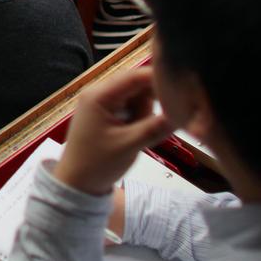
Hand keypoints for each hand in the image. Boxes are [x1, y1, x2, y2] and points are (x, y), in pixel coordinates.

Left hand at [54, 68, 173, 195]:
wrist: (77, 185)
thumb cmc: (97, 165)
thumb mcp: (129, 146)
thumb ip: (155, 128)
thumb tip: (182, 114)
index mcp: (99, 95)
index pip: (134, 76)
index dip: (159, 80)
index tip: (181, 91)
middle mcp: (100, 92)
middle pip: (137, 85)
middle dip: (150, 103)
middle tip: (155, 124)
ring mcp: (103, 102)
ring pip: (137, 97)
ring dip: (145, 113)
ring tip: (138, 135)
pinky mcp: (107, 113)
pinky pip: (131, 107)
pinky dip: (139, 118)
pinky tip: (136, 134)